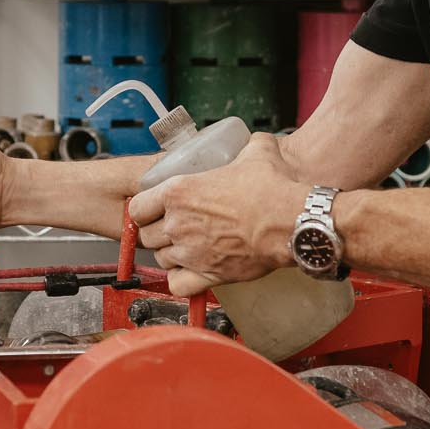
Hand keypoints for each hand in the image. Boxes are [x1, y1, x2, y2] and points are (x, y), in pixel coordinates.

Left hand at [128, 134, 305, 296]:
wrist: (292, 220)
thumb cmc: (273, 189)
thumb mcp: (257, 153)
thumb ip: (247, 147)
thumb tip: (256, 143)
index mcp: (179, 191)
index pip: (136, 207)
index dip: (144, 209)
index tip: (153, 209)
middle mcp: (178, 223)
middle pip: (147, 236)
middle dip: (158, 232)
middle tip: (176, 227)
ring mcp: (191, 252)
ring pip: (162, 260)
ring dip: (171, 255)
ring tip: (187, 247)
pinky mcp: (208, 275)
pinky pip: (177, 285)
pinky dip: (181, 281)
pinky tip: (192, 272)